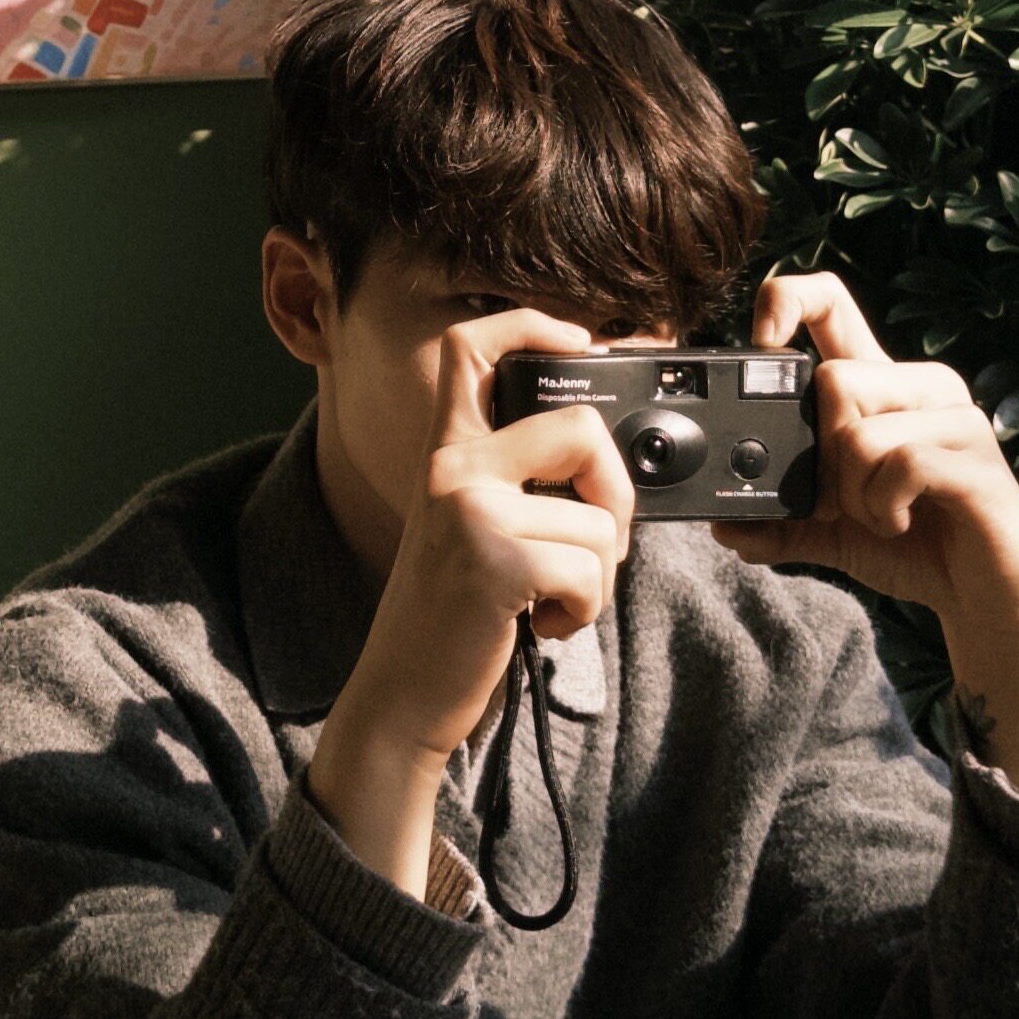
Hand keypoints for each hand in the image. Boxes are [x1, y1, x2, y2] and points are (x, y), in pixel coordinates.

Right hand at [309, 311, 634, 894]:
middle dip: (616, 493)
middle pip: (579, 427)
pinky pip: (592, 571)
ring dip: (596, 577)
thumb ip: (520, 485)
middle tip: (598, 544)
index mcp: (447, 454)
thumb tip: (610, 460)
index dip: (532, 324)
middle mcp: (452, 469)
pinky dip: (583, 611)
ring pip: (599, 520)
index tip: (584, 340)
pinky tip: (538, 626)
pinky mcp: (496, 561)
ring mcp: (471, 511)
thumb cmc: (453, 619)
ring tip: (545, 601)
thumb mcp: (472, 532)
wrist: (403, 695)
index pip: (471, 348)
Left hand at [712, 273, 1018, 634]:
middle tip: (840, 502)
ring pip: (860, 431)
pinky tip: (903, 524)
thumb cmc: (915, 549)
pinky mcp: (976, 456)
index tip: (761, 341)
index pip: (831, 302)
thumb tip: (720, 525)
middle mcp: (919, 386)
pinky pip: (900, 463)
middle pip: (833, 379)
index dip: (787, 301)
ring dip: (853, 495)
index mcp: (880, 388)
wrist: (987, 598)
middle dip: (820, 458)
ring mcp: (954, 417)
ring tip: (882, 517)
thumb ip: (778, 524)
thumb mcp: (830, 534)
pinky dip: (884, 508)